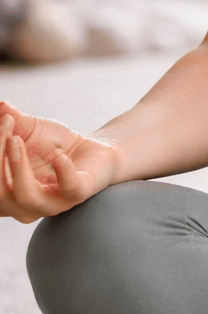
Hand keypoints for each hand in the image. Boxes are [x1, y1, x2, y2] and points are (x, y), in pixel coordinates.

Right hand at [0, 103, 119, 222]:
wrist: (92, 151)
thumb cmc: (54, 144)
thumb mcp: (29, 129)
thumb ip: (12, 121)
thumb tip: (1, 106)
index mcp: (8, 195)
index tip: (1, 124)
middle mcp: (25, 206)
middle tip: (6, 130)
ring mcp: (52, 204)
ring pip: (27, 196)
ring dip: (18, 167)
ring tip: (16, 139)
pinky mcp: (78, 194)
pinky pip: (69, 187)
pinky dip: (62, 170)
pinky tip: (58, 154)